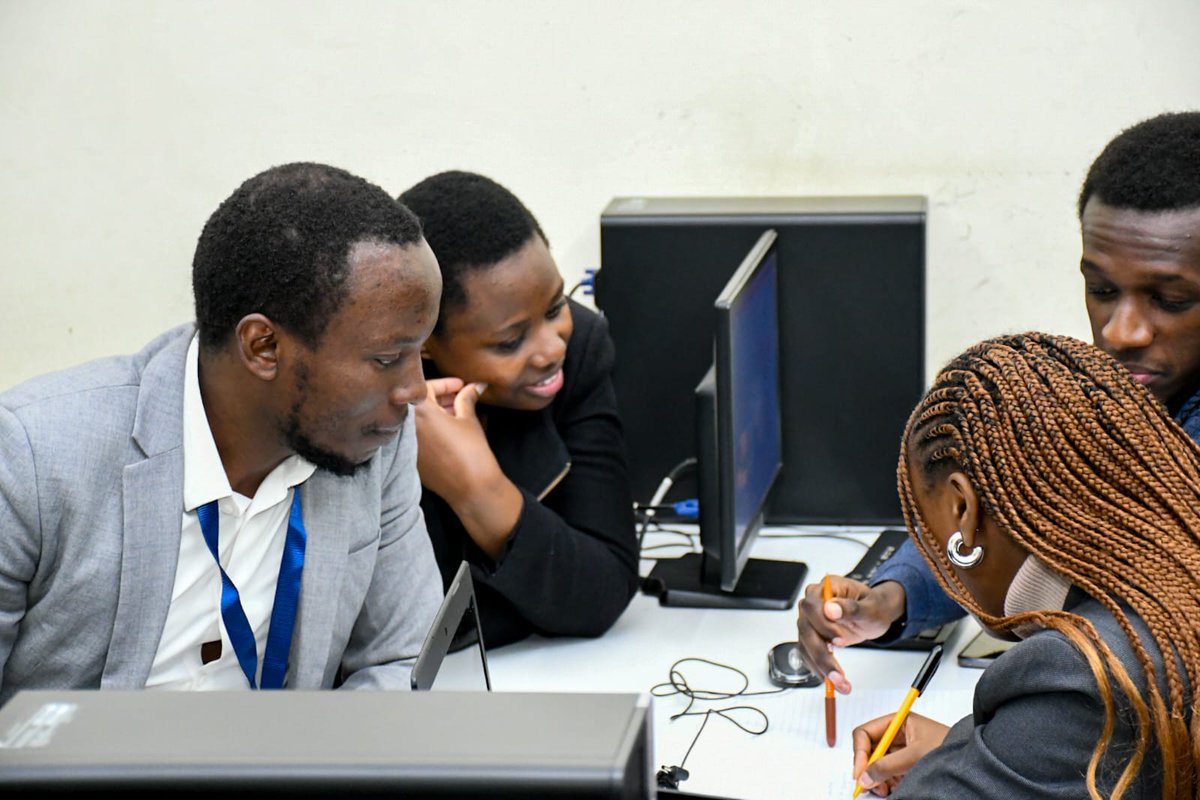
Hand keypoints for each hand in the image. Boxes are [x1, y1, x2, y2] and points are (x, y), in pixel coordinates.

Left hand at [413, 378, 522, 557]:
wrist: (471, 488)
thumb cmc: (471, 452)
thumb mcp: (469, 420)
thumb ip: (466, 398)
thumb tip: (474, 386)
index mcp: (419, 412)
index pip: (425, 387)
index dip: (445, 384)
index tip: (460, 385)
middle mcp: (406, 427)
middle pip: (419, 403)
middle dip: (440, 398)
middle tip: (460, 398)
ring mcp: (406, 444)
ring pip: (417, 420)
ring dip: (435, 413)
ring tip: (457, 414)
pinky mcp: (410, 459)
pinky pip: (417, 436)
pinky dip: (429, 429)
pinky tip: (448, 431)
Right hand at [795, 577, 906, 691]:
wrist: (874, 614)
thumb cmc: (873, 607)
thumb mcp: (870, 607)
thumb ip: (851, 608)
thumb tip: (831, 609)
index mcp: (826, 589)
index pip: (812, 605)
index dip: (823, 625)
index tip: (839, 641)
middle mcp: (813, 603)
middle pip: (806, 628)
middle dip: (821, 654)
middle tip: (838, 673)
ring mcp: (810, 620)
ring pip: (806, 645)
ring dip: (821, 666)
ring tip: (839, 682)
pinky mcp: (811, 636)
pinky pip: (808, 654)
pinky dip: (818, 669)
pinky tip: (831, 680)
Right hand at [851, 711, 948, 795]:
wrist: (973, 762)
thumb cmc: (950, 747)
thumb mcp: (915, 755)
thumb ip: (887, 766)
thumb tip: (864, 776)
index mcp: (897, 722)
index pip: (865, 733)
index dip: (859, 752)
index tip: (859, 772)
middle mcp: (896, 735)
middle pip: (869, 750)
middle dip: (868, 769)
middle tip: (870, 786)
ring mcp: (902, 751)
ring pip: (877, 765)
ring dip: (877, 779)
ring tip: (885, 790)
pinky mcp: (907, 765)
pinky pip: (888, 774)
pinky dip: (887, 783)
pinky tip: (893, 789)